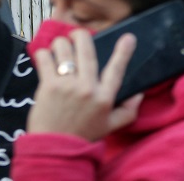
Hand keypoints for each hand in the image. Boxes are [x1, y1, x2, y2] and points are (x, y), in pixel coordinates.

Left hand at [26, 29, 143, 140]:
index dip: (124, 51)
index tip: (128, 38)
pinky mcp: (48, 86)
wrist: (55, 148)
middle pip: (86, 50)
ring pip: (64, 49)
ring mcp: (67, 86)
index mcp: (104, 97)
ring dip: (61, 43)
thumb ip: (128, 110)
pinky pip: (45, 59)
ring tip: (59, 47)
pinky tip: (45, 56)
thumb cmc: (83, 136)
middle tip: (78, 35)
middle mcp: (88, 88)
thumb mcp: (111, 126)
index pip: (117, 69)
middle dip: (81, 36)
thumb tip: (139, 94)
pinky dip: (44, 54)